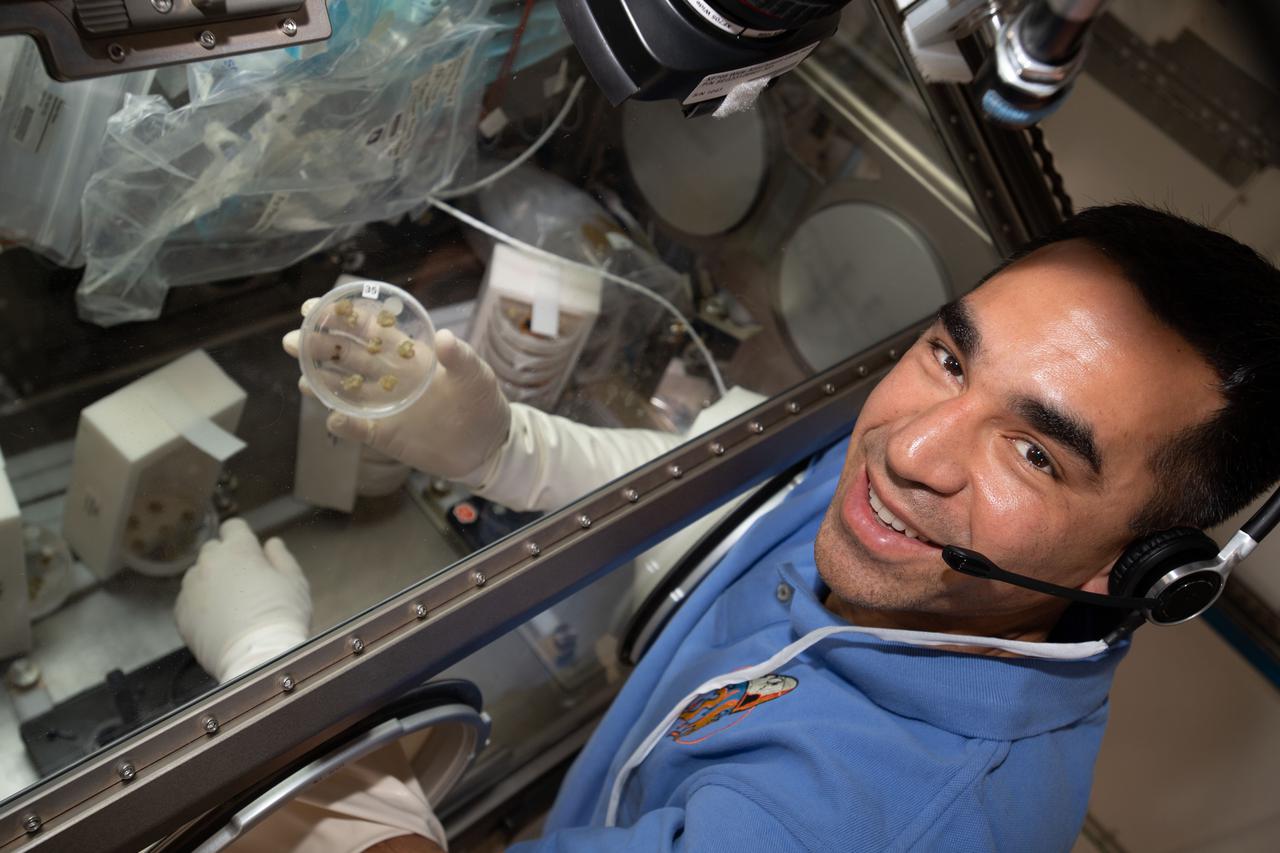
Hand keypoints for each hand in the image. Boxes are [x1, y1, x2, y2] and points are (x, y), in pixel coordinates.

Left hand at [174, 519, 310, 682]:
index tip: (250, 550)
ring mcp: (191, 588)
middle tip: (244, 581)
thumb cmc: (282, 616)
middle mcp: (209, 562)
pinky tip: (218, 620)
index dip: (242, 537)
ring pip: (199, 575)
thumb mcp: (294, 581)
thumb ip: (281, 557)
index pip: (233, 526)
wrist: (257, 657)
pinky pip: (189, 600)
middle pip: (213, 549)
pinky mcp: (181, 613)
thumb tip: (271, 543)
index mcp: (238, 549)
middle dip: (226, 559)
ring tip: (230, 605)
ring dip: (211, 581)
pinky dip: (200, 605)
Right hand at [283, 299, 511, 482]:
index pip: (369, 330)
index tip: (314, 307)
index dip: (342, 317)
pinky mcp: (385, 435)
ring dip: (320, 382)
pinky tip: (332, 418)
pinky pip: (357, 428)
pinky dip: (344, 424)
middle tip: (292, 340)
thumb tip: (445, 337)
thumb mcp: (478, 376)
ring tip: (301, 377)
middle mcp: (390, 376)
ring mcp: (385, 406)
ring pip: (344, 390)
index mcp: (408, 355)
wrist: (488, 446)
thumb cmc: (483, 404)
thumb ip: (461, 358)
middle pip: (347, 357)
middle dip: (319, 346)